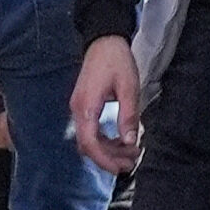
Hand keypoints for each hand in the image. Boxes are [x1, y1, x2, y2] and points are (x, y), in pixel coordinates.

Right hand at [70, 35, 143, 177]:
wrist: (104, 41)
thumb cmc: (116, 61)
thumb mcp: (129, 88)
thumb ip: (128, 116)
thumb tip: (129, 141)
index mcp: (86, 106)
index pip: (90, 143)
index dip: (104, 160)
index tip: (120, 168)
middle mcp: (78, 110)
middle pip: (88, 145)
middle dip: (108, 158)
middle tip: (131, 163)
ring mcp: (79, 108)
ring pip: (90, 140)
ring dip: (108, 150)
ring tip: (131, 153)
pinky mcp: (84, 106)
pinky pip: (91, 131)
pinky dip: (105, 140)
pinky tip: (121, 141)